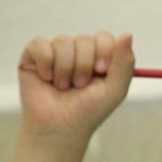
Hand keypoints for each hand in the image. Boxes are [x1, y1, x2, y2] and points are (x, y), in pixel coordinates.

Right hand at [16, 31, 134, 145]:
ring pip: (63, 41)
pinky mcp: (33, 55)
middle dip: (84, 65)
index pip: (104, 37)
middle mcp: (77, 52)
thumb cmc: (89, 110)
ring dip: (66, 68)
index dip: (104, 52)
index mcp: (98, 57)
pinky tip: (47, 78)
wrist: (59, 127)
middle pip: (84, 39)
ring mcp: (55, 52)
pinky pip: (40, 44)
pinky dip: (46, 63)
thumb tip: (128, 34)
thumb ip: (125, 62)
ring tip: (64, 86)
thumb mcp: (115, 89)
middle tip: (80, 85)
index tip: (101, 71)